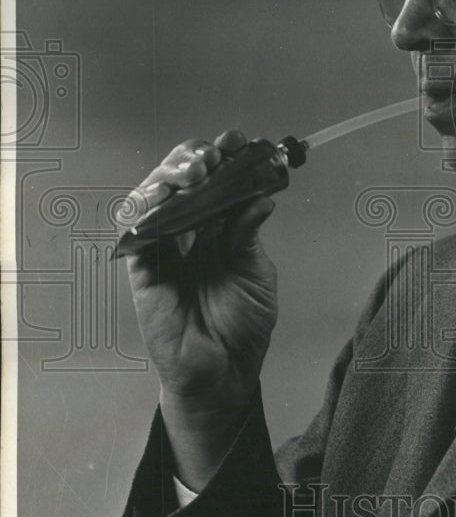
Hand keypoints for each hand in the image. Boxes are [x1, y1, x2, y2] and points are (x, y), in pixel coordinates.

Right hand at [120, 130, 276, 487]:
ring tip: (195, 170)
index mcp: (217, 228)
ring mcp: (162, 248)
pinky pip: (135, 230)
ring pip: (153, 195)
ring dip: (170, 174)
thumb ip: (248, 235)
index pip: (214, 181)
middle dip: (194, 159)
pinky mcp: (141, 269)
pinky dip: (146, 207)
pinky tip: (165, 196)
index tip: (238, 143)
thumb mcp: (256, 273)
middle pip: (179, 179)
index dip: (223, 159)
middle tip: (214, 157)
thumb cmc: (242, 325)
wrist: (225, 373)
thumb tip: (259, 197)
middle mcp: (187, 232)